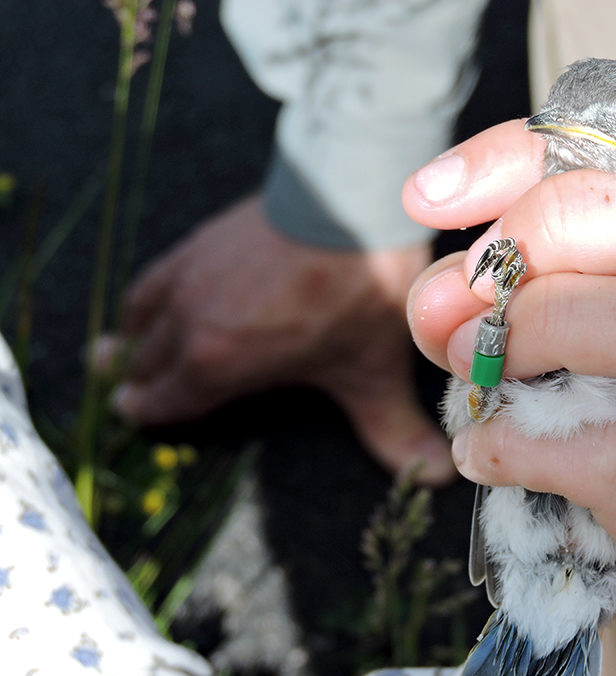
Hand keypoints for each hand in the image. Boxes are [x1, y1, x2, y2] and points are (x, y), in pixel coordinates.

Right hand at [95, 194, 454, 484]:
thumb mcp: (375, 370)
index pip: (167, 398)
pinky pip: (155, 275)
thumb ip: (395, 428)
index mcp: (219, 362)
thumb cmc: (359, 289)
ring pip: (143, 316)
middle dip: (138, 381)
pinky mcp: (201, 239)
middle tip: (125, 394)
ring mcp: (190, 275)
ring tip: (117, 353)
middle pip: (147, 361)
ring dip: (133, 339)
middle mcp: (189, 320)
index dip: (149, 411)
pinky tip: (152, 296)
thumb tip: (437, 477)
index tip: (130, 416)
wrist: (351, 197)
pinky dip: (146, 296)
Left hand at [403, 121, 615, 675]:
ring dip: (548, 330)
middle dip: (564, 229)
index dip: (545, 158)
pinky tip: (484, 451)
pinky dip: (529, 442)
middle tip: (466, 291)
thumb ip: (534, 304)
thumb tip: (446, 278)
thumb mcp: (591, 373)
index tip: (436, 198)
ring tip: (473, 369)